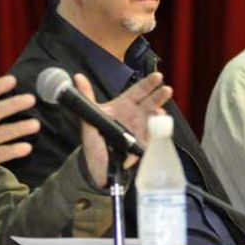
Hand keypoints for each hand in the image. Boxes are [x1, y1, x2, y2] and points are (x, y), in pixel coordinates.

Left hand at [75, 72, 172, 187]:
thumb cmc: (93, 141)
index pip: (138, 91)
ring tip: (160, 112)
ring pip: (154, 117)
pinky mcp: (144, 144)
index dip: (148, 84)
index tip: (158, 77)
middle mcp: (134, 115)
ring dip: (159, 114)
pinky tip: (157, 128)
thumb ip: (86, 96)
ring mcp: (140, 129)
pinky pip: (154, 135)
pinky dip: (158, 131)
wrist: (96, 167)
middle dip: (159, 95)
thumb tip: (78, 77)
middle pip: (150, 102)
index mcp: (122, 106)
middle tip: (166, 89)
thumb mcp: (89, 116)